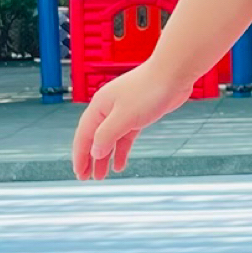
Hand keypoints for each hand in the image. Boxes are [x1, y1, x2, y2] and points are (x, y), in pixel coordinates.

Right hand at [72, 61, 192, 179]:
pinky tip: (119, 163)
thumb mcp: (124, 117)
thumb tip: (94, 152)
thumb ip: (107, 135)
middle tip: (86, 178)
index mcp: (99, 107)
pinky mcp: (137, 115)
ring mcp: (123, 112)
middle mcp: (107, 109)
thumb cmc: (149, 90)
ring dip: (104, 157)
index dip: (80, 156)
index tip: (79, 173)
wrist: (173, 74)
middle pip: (94, 138)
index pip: (84, 136)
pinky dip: (121, 150)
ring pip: (110, 139)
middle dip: (89, 159)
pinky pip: (124, 136)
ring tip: (101, 176)